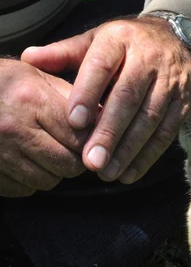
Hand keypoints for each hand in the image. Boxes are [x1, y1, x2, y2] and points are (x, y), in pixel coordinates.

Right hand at [0, 59, 87, 196]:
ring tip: (43, 152)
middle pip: (69, 165)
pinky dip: (29, 180)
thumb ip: (70, 97)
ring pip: (49, 181)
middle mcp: (15, 129)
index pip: (80, 136)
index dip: (90, 140)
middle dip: (75, 160)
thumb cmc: (1, 84)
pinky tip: (24, 161)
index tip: (89, 138)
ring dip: (52, 172)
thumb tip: (104, 119)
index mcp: (32, 100)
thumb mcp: (35, 76)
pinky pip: (25, 190)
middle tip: (68, 148)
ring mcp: (1, 155)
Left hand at [22, 17, 190, 183]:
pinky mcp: (185, 101)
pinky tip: (129, 173)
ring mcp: (171, 80)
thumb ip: (64, 53)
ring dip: (128, 150)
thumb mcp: (97, 40)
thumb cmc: (126, 46)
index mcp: (120, 38)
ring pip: (149, 119)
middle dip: (109, 132)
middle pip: (128, 98)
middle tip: (90, 162)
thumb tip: (29, 58)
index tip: (73, 122)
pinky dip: (148, 156)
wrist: (177, 39)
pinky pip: (167, 132)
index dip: (87, 93)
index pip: (102, 65)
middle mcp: (149, 57)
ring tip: (106, 173)